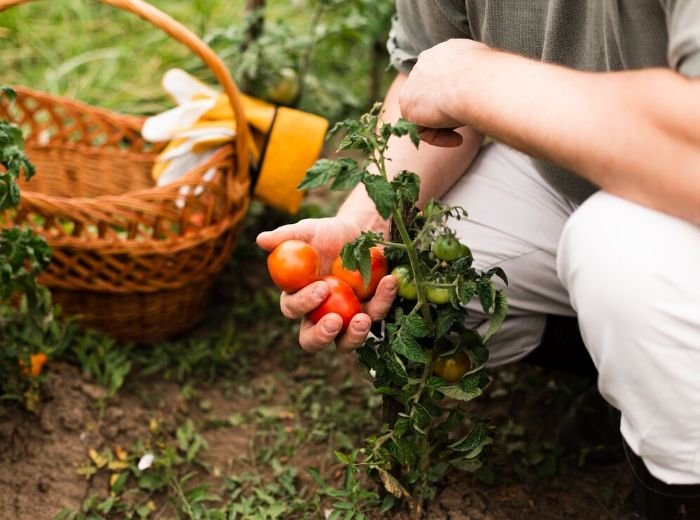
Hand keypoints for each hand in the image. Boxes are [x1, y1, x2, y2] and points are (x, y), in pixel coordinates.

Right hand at [256, 216, 395, 352]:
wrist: (361, 232)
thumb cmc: (328, 233)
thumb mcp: (309, 230)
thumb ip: (286, 236)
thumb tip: (261, 239)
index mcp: (298, 297)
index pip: (293, 309)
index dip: (303, 303)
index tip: (321, 289)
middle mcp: (319, 315)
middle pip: (312, 340)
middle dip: (321, 336)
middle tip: (334, 322)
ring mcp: (346, 319)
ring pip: (345, 342)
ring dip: (354, 336)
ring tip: (363, 319)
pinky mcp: (371, 313)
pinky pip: (377, 315)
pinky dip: (383, 300)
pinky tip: (388, 281)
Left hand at [398, 39, 489, 146]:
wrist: (476, 82)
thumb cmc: (493, 78)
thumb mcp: (492, 71)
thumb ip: (481, 77)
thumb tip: (494, 88)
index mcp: (446, 52)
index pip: (443, 76)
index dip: (454, 95)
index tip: (469, 107)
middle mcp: (426, 62)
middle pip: (431, 94)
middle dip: (446, 110)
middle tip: (466, 121)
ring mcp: (413, 82)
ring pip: (426, 111)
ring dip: (445, 124)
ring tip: (465, 128)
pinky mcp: (407, 103)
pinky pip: (421, 127)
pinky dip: (439, 137)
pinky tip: (459, 139)